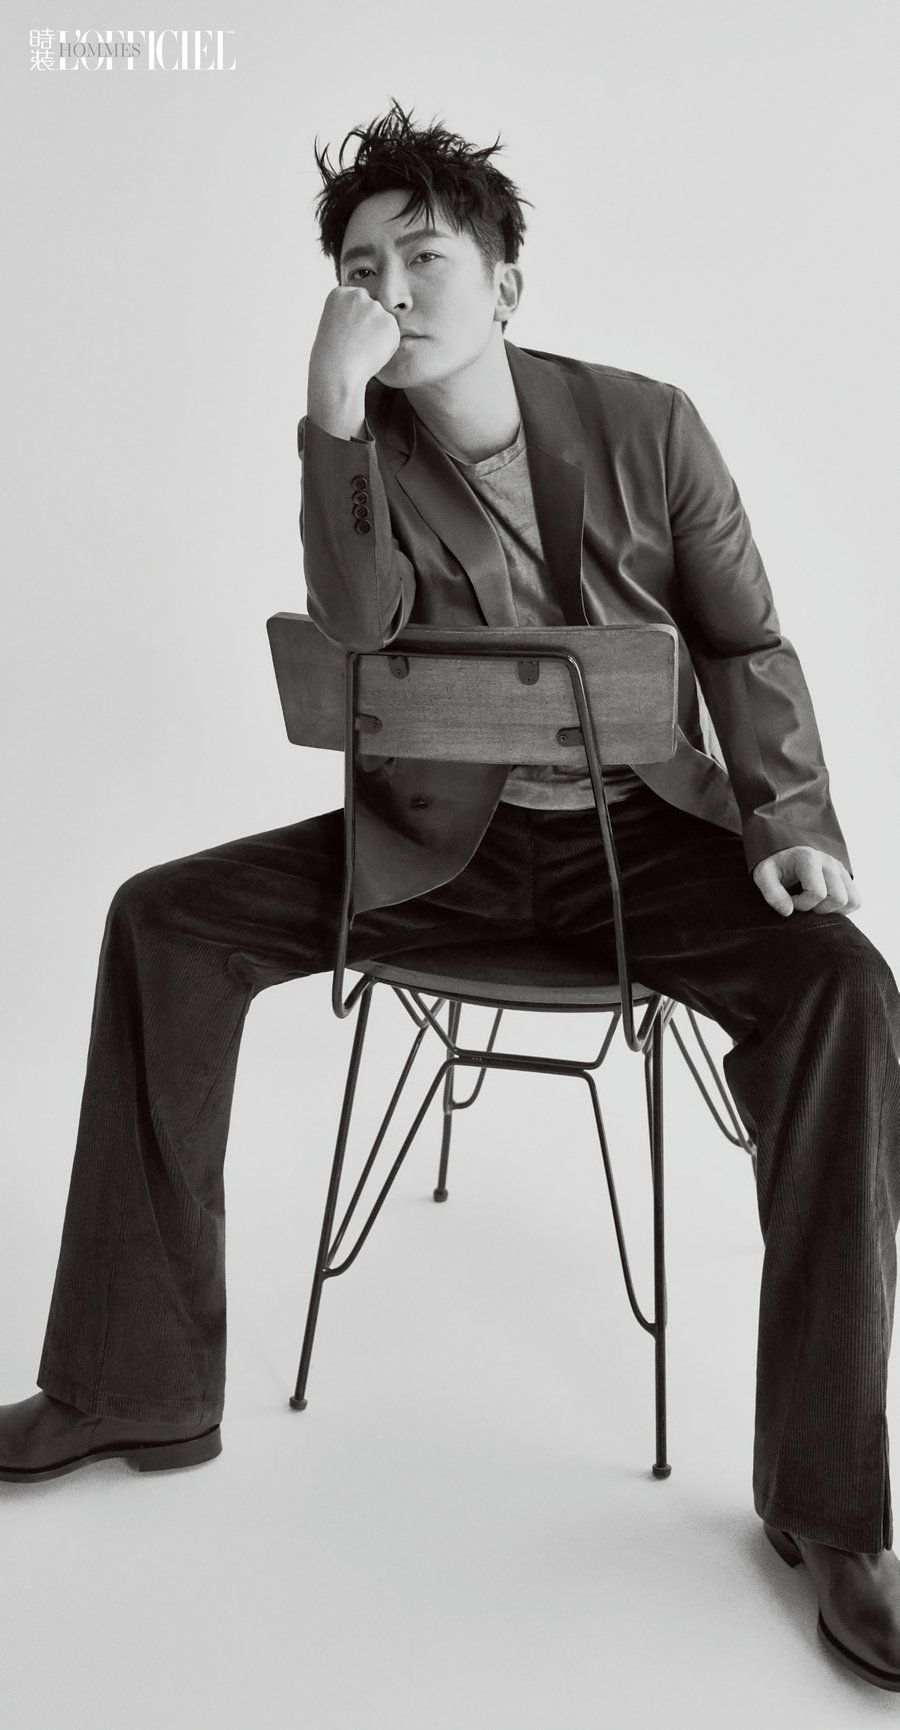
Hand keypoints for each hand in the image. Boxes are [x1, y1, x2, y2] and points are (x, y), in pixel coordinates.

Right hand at [307, 287, 400, 438]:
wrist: (337, 372)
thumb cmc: (332, 355)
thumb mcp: (333, 324)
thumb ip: (351, 313)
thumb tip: (376, 315)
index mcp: (339, 293)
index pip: (357, 300)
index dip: (354, 319)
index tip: (346, 332)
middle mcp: (358, 295)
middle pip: (372, 308)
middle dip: (368, 323)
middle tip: (355, 343)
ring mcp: (375, 308)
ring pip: (383, 321)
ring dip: (378, 334)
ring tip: (362, 349)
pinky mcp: (390, 323)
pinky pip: (392, 335)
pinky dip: (386, 345)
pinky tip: (372, 352)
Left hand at [752, 846, 860, 917]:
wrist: (784, 854)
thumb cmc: (774, 867)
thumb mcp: (763, 876)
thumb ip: (772, 893)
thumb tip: (788, 912)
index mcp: (809, 858)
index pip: (817, 893)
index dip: (802, 904)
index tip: (790, 901)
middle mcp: (829, 862)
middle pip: (838, 898)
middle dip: (819, 908)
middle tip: (803, 904)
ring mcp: (840, 869)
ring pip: (852, 901)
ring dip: (833, 910)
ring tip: (814, 905)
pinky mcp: (846, 877)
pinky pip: (856, 901)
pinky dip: (843, 909)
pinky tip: (824, 905)